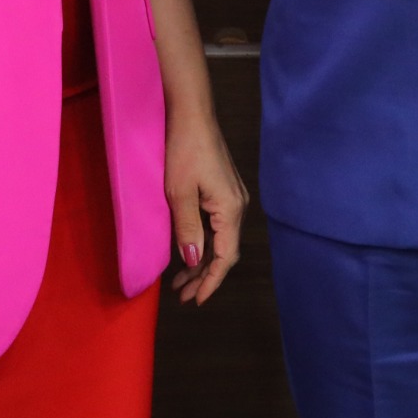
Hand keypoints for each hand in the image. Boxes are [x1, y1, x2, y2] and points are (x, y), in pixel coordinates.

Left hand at [165, 105, 248, 304]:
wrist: (192, 115)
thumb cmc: (184, 151)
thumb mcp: (179, 194)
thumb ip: (187, 229)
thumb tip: (193, 261)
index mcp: (230, 209)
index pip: (226, 256)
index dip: (212, 281)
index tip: (197, 301)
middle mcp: (238, 206)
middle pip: (225, 251)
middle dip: (205, 276)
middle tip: (183, 297)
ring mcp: (233, 197)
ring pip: (221, 240)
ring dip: (202, 262)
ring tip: (181, 282)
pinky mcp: (224, 190)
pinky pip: (218, 226)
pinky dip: (204, 244)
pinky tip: (188, 251)